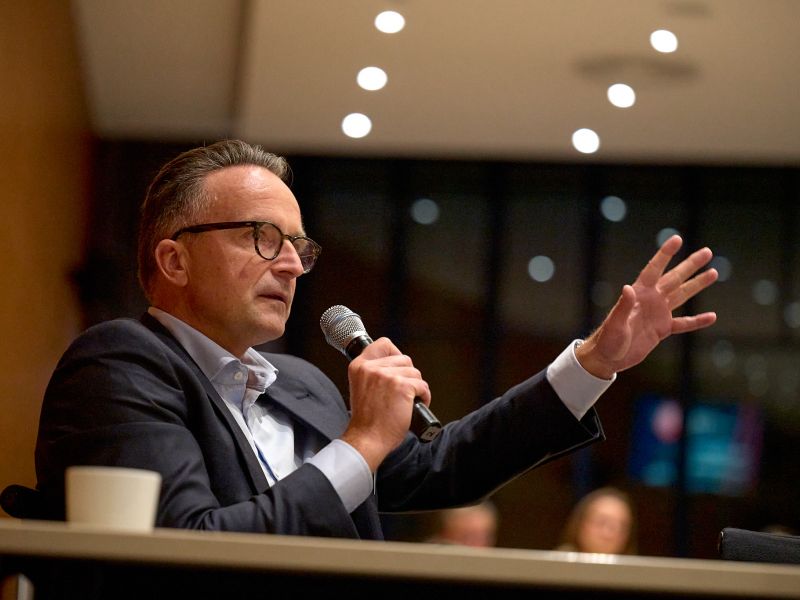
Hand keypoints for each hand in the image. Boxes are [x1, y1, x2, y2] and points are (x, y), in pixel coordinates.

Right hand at [341, 338, 430, 470]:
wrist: (367, 439)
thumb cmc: (367, 420)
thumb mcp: (361, 388)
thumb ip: (373, 374)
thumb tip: (395, 366)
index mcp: (358, 366)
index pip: (382, 344)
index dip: (395, 353)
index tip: (398, 365)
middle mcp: (371, 368)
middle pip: (404, 359)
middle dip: (408, 375)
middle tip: (404, 392)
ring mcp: (387, 375)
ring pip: (415, 372)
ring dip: (416, 387)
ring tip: (409, 401)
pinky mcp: (402, 386)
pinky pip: (422, 385)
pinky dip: (424, 396)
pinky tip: (414, 407)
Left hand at [576, 235, 717, 378]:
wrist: (607, 358)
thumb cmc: (607, 339)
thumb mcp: (615, 323)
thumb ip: (623, 306)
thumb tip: (628, 288)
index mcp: (639, 294)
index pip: (654, 269)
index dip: (665, 254)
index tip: (677, 239)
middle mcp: (651, 300)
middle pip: (674, 278)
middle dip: (690, 265)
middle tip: (707, 252)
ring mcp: (658, 314)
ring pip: (682, 296)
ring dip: (697, 285)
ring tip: (713, 272)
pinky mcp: (662, 329)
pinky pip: (683, 323)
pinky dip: (697, 321)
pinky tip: (712, 316)